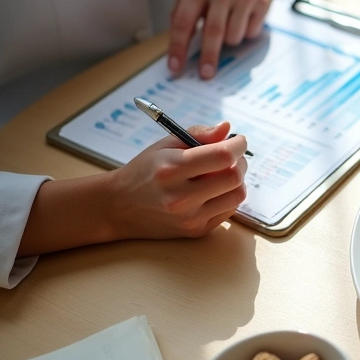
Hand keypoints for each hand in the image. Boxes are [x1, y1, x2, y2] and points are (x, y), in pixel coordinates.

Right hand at [106, 122, 248, 238]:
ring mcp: (190, 218)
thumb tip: (227, 129)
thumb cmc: (145, 171)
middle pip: (234, 177)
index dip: (238, 145)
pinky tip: (214, 190)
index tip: (239, 140)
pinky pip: (229, 210)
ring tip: (223, 173)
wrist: (119, 207)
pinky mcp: (196, 231)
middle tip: (233, 157)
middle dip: (240, 162)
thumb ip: (198, 134)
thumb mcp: (164, 145)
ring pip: (237, 195)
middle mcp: (181, 197)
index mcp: (171, 170)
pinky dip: (228, 196)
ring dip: (237, 181)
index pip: (222, 157)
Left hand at [167, 0, 271, 79]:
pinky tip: (242, 16)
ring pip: (235, 36)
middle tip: (206, 74)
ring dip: (228, 39)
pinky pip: (252, 31)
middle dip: (208, 57)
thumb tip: (179, 46)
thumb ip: (181, 13)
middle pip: (213, 33)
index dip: (178, 48)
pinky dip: (245, 31)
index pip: (183, 23)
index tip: (175, 67)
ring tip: (227, 23)